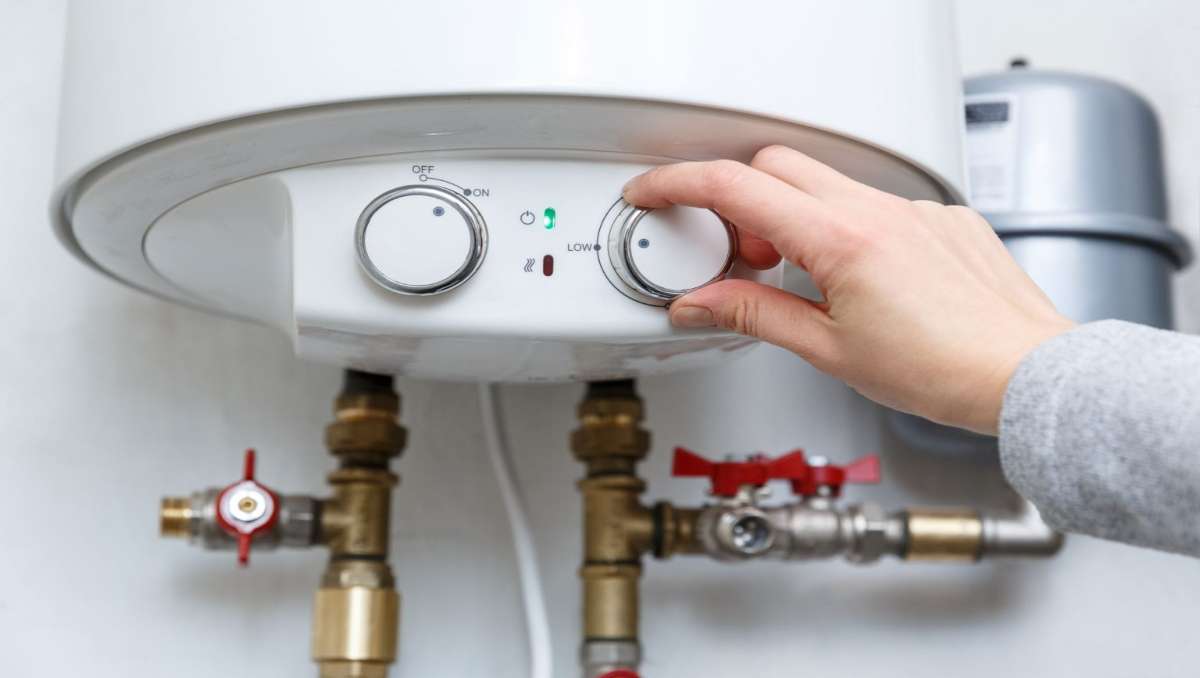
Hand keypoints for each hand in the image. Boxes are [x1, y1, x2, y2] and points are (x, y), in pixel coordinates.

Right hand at [623, 146, 1074, 434]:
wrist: (1024, 375)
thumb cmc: (943, 371)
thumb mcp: (829, 351)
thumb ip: (755, 315)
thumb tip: (700, 305)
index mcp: (842, 240)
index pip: (735, 187)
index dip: (677, 184)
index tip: (650, 194)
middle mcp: (878, 210)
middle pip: (774, 166)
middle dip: (738, 202)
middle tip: (736, 257)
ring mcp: (912, 209)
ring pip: (824, 181)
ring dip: (790, 218)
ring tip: (798, 278)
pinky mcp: (938, 218)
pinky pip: (871, 201)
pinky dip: (841, 227)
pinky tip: (857, 279)